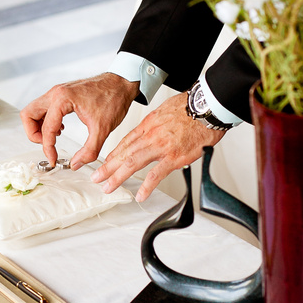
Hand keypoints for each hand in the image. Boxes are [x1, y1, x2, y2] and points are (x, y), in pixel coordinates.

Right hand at [20, 73, 138, 168]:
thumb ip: (89, 150)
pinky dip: (46, 121)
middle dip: (33, 134)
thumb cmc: (113, 99)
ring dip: (37, 127)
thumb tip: (75, 164)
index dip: (47, 148)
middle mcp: (56, 93)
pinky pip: (44, 108)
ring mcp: (57, 92)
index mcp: (62, 99)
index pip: (46, 129)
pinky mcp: (62, 94)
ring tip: (52, 139)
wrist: (122, 83)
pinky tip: (60, 130)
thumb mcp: (103, 129)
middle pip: (28, 114)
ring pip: (33, 110)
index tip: (54, 159)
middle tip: (46, 145)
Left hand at [90, 91, 225, 201]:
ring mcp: (161, 147)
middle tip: (97, 178)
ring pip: (133, 163)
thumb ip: (156, 123)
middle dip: (108, 167)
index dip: (114, 154)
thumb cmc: (190, 107)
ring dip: (118, 177)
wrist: (206, 107)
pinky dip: (147, 186)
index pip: (126, 142)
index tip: (105, 162)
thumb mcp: (165, 110)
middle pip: (124, 153)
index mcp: (148, 125)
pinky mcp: (174, 157)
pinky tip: (141, 195)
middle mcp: (151, 136)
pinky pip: (156, 174)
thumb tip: (153, 130)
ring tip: (108, 187)